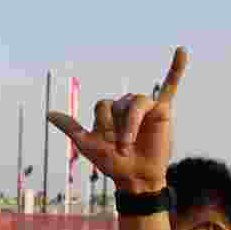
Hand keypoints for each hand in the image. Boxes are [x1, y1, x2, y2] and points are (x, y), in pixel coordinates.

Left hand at [47, 47, 187, 193]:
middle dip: (118, 127)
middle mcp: (125, 107)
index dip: (102, 125)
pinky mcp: (162, 111)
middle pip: (119, 103)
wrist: (136, 178)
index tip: (107, 145)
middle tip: (122, 148)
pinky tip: (182, 51)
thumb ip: (70, 127)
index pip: (101, 104)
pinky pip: (170, 86)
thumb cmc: (112, 163)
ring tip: (129, 143)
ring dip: (131, 123)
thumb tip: (48, 113)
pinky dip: (177, 69)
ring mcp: (144, 108)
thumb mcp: (87, 144)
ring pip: (136, 102)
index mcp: (108, 112)